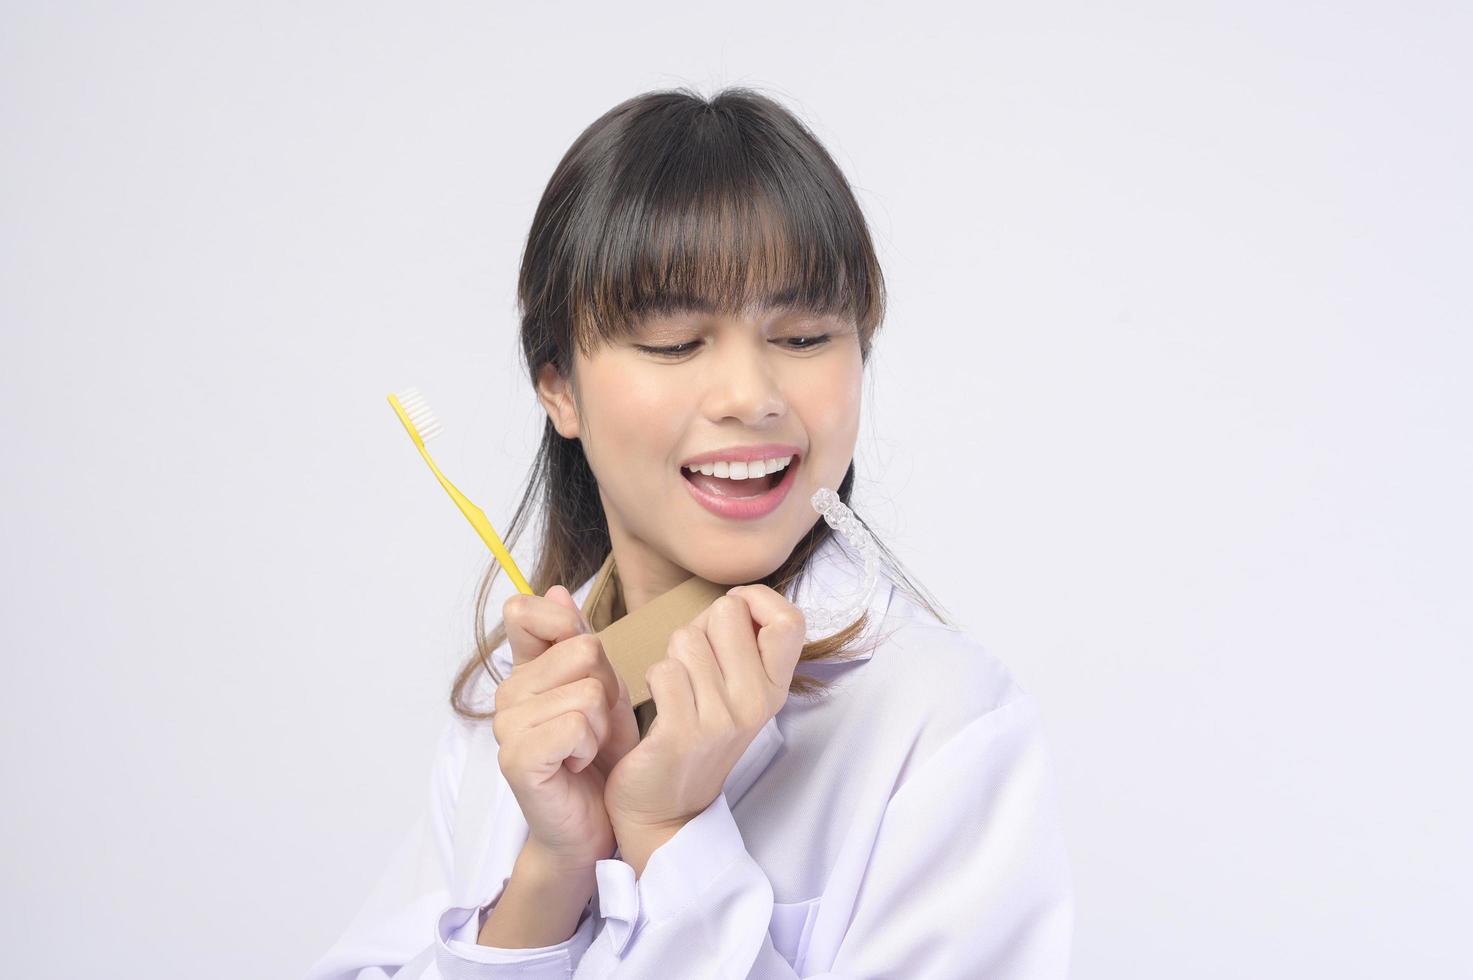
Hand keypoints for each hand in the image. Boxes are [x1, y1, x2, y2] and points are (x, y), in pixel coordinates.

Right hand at [493, 585, 639, 872]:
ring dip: (602, 725)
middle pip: (583, 650)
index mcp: (526, 671)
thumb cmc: (600, 759)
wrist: (596, 824)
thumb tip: (557, 591)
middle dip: (607, 689)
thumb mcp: (603, 690)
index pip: (524, 611)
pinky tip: (576, 765)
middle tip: (594, 725)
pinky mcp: (518, 759)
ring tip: (586, 749)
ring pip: (587, 691)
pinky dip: (589, 747)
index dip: (565, 625)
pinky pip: (574, 725)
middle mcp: (509, 693)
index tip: (586, 664)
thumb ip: (578, 641)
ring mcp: (507, 727)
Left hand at [602, 585, 805, 850]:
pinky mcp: (682, 734)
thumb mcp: (739, 693)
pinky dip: (653, 680)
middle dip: (701, 626)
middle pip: (728, 613)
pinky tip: (661, 705)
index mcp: (776, 688)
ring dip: (673, 656)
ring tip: (678, 688)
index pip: (790, 619)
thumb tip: (737, 598)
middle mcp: (756, 702)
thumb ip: (745, 644)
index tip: (734, 615)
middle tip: (696, 664)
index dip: (755, 600)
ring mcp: (721, 720)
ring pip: (687, 638)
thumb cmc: (697, 735)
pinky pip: (663, 671)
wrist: (667, 811)